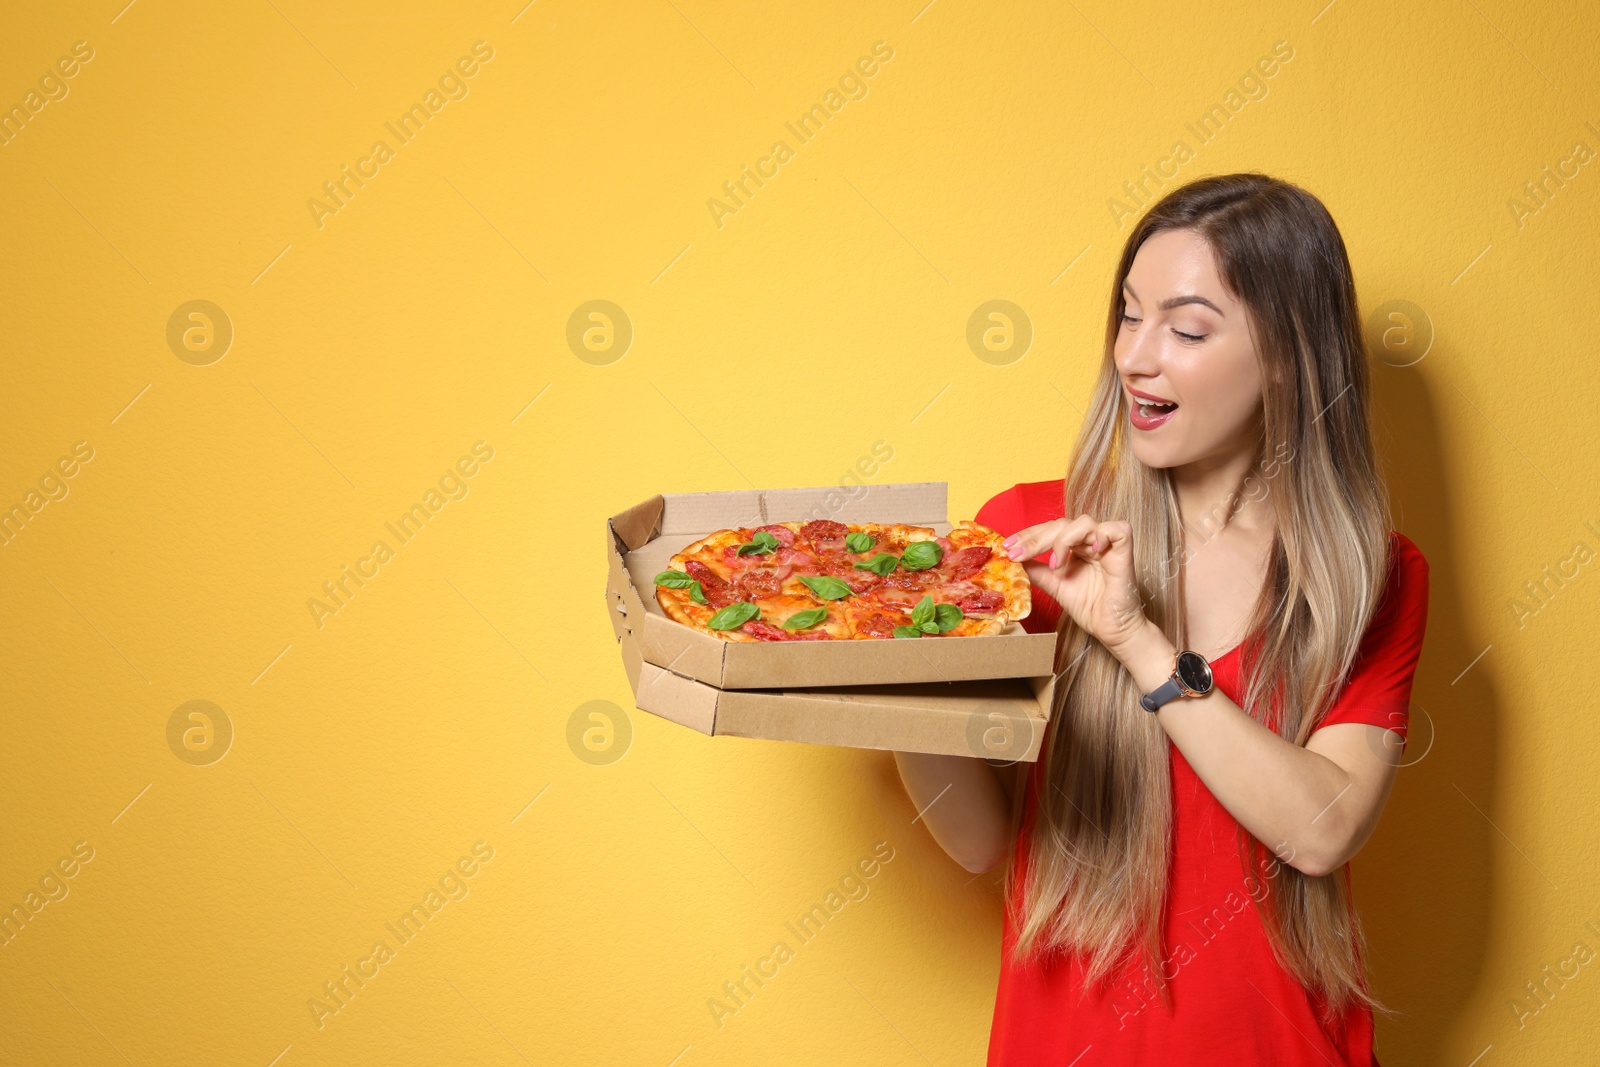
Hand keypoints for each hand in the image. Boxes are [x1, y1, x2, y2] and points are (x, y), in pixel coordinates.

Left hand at [1002, 515, 1149, 652]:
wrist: (1112, 630)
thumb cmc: (1090, 607)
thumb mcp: (1055, 586)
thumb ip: (1037, 571)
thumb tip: (1013, 561)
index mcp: (1075, 547)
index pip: (1049, 530)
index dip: (1028, 536)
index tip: (1008, 548)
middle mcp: (1090, 542)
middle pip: (1061, 524)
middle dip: (1036, 538)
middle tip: (1018, 554)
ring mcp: (1108, 545)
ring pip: (1084, 522)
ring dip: (1063, 540)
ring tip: (1056, 565)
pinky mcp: (1125, 552)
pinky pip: (1117, 529)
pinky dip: (1101, 535)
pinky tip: (1090, 551)